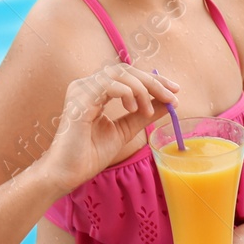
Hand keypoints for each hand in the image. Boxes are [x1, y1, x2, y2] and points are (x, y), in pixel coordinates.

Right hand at [40, 63, 178, 191]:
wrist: (68, 173)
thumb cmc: (90, 154)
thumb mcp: (126, 130)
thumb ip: (144, 115)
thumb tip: (169, 103)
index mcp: (96, 91)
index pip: (128, 75)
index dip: (154, 80)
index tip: (175, 91)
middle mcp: (87, 86)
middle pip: (126, 70)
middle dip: (153, 81)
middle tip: (171, 96)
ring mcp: (81, 90)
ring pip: (119, 73)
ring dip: (141, 89)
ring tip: (146, 110)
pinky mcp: (79, 99)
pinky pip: (108, 84)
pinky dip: (126, 92)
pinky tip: (134, 109)